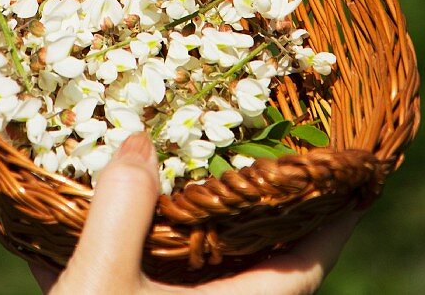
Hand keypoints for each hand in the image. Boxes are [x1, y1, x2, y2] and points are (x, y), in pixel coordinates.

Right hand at [32, 134, 357, 294]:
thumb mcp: (102, 285)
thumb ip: (124, 209)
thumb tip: (141, 143)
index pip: (306, 264)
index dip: (330, 218)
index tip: (347, 172)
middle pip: (254, 263)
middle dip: (252, 209)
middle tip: (248, 147)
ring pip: (192, 278)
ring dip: (177, 228)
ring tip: (166, 174)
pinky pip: (139, 289)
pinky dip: (123, 253)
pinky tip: (76, 224)